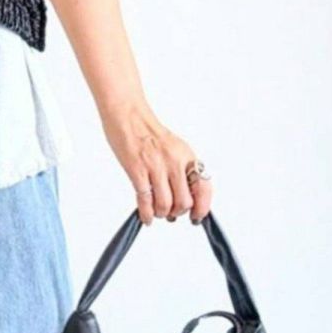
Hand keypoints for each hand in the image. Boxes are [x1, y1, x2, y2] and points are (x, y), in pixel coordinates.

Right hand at [101, 102, 212, 225]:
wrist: (128, 115)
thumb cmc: (147, 131)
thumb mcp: (174, 148)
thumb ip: (182, 170)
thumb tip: (185, 195)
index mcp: (186, 156)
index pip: (203, 188)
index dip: (202, 207)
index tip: (196, 217)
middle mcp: (174, 162)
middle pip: (184, 202)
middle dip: (177, 212)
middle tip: (171, 213)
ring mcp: (156, 167)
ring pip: (165, 205)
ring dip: (161, 213)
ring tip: (157, 211)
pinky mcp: (137, 170)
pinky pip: (145, 200)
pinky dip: (146, 214)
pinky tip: (146, 216)